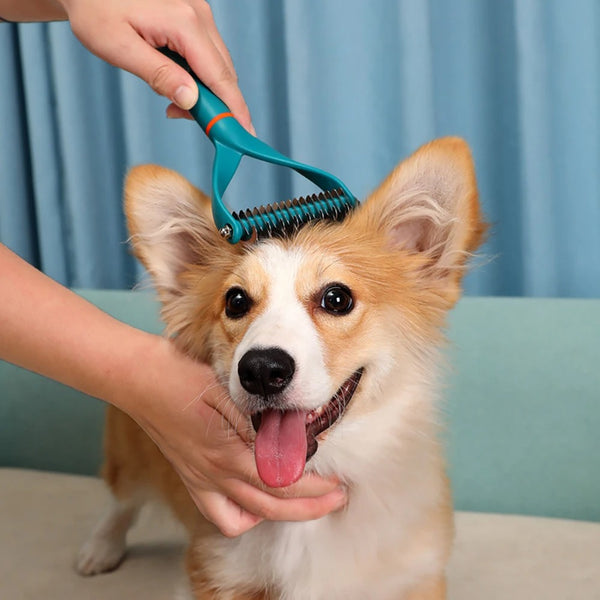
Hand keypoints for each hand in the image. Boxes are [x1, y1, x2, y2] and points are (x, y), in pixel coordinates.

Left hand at [59, 0, 252, 129]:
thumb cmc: (94, 10)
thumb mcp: (119, 48)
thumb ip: (158, 75)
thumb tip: (190, 100)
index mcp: (185, 23)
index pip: (220, 77)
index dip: (235, 110)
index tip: (246, 135)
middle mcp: (199, 15)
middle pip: (224, 73)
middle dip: (219, 106)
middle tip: (204, 131)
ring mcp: (198, 13)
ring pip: (217, 66)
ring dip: (207, 93)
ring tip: (176, 108)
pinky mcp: (193, 16)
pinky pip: (207, 55)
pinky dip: (199, 78)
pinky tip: (177, 86)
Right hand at [118, 336, 346, 536]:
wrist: (139, 379)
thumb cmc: (181, 376)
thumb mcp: (226, 389)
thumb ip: (258, 417)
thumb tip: (291, 434)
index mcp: (227, 451)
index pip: (282, 482)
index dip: (315, 488)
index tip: (338, 483)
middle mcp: (214, 473)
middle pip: (272, 505)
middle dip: (310, 507)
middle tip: (336, 497)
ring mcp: (200, 480)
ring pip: (247, 517)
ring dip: (279, 514)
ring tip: (302, 502)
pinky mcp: (191, 479)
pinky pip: (219, 514)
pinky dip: (242, 516)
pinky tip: (256, 502)